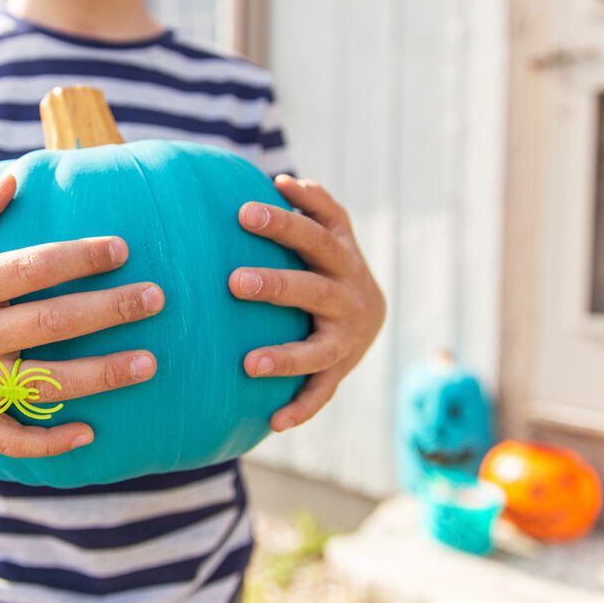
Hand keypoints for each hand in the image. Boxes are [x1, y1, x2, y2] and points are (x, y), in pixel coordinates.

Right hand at [0, 173, 164, 456]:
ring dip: (99, 376)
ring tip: (148, 364)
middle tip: (156, 299)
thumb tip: (14, 179)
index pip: (28, 268)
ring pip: (42, 384)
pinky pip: (10, 439)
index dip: (78, 257)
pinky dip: (49, 441)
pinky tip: (90, 432)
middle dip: (108, 311)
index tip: (121, 248)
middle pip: (49, 324)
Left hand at [228, 174, 385, 431]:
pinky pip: (321, 394)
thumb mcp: (334, 230)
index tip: (244, 213)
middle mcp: (350, 297)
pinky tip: (273, 423)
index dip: (285, 222)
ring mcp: (347, 339)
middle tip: (233, 282)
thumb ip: (315, 204)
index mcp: (344, 257)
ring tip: (249, 364)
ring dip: (285, 357)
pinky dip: (301, 409)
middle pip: (314, 290)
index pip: (315, 235)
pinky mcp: (340, 372)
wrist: (370, 316)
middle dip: (276, 285)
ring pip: (318, 351)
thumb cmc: (332, 262)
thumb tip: (284, 179)